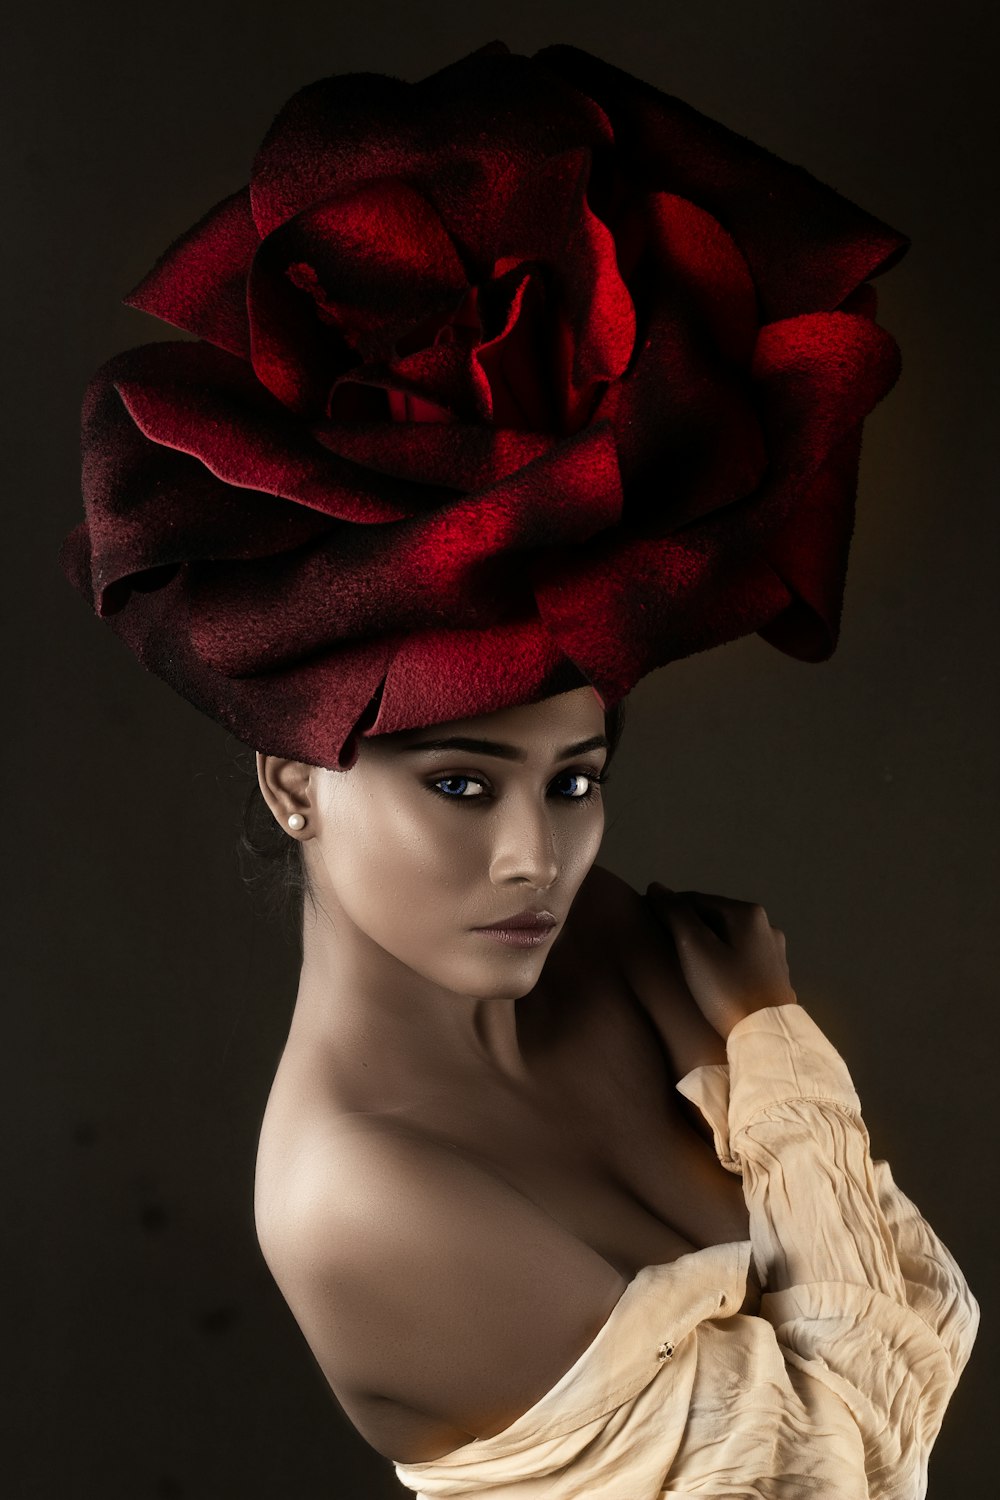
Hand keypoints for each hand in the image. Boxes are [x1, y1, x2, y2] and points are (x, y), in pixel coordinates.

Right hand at [646, 883, 798, 1041]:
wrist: (765, 1036)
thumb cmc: (727, 990)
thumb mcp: (694, 948)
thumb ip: (675, 914)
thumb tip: (656, 887)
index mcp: (748, 912)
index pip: (696, 900)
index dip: (668, 909)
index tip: (648, 925)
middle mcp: (767, 925)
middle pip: (714, 918)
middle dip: (688, 927)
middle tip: (663, 946)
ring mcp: (774, 952)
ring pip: (729, 938)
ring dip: (706, 944)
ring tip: (684, 963)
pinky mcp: (776, 976)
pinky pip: (741, 958)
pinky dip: (723, 960)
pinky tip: (712, 977)